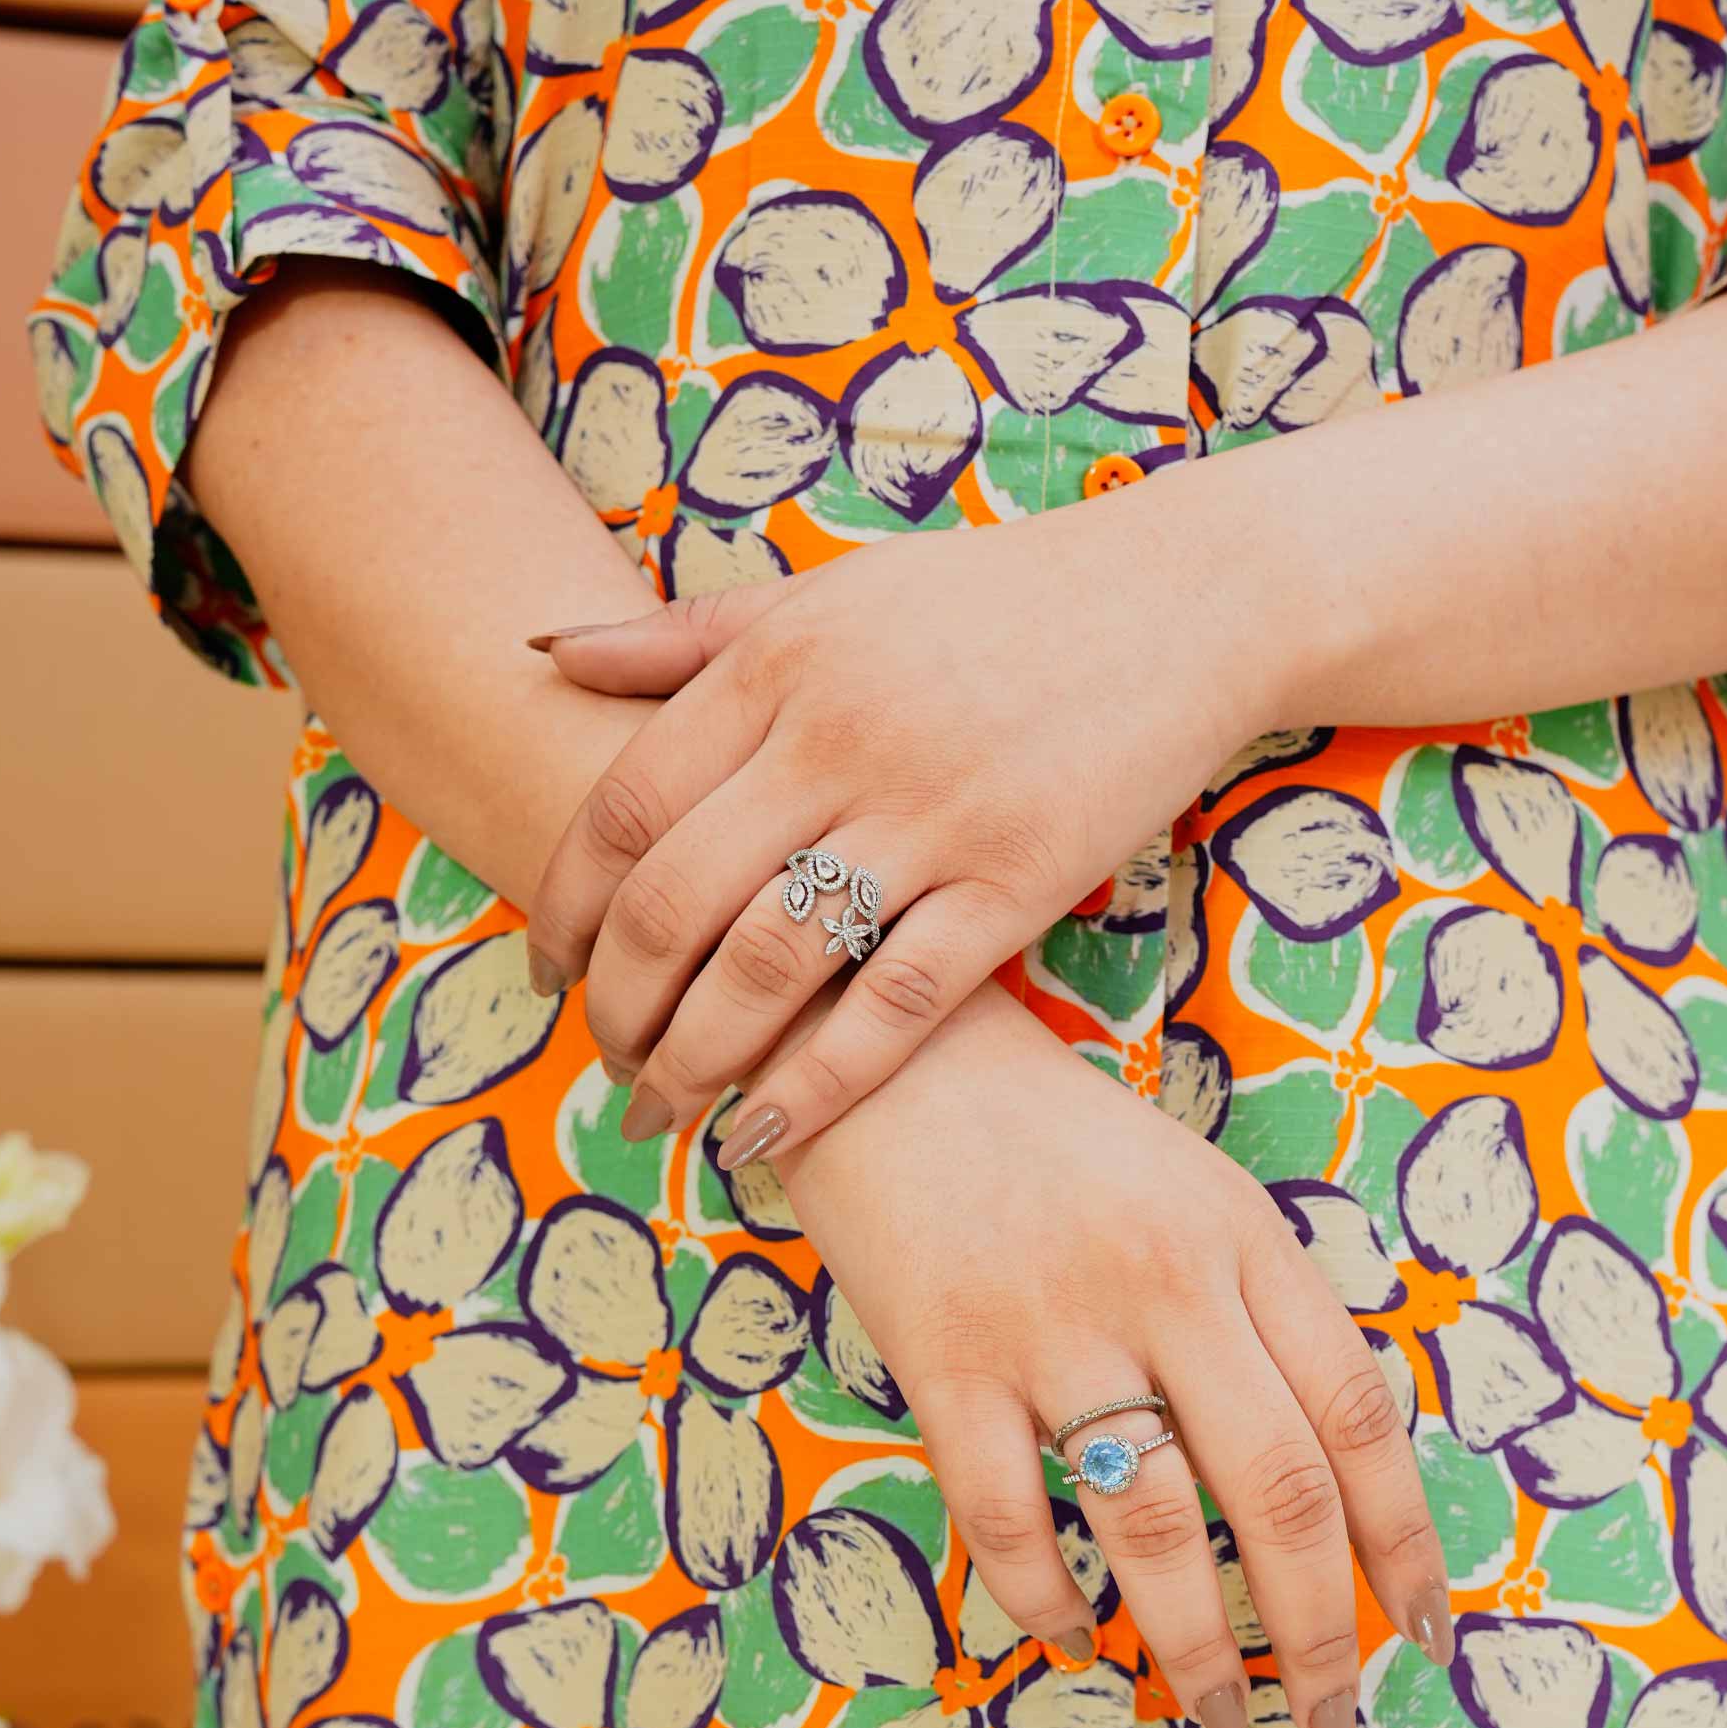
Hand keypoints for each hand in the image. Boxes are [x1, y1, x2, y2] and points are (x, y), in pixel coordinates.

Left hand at [522, 463, 1299, 1165]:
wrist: (1183, 601)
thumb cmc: (993, 601)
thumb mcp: (827, 594)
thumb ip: (683, 637)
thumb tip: (542, 655)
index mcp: (777, 664)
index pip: (623, 807)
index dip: (567, 907)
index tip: (551, 970)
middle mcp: (837, 738)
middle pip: (676, 900)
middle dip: (619, 1004)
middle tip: (605, 1059)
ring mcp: (928, 816)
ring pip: (768, 967)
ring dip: (695, 1058)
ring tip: (666, 1108)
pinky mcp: (1015, 884)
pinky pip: (892, 1009)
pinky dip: (816, 1085)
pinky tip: (763, 1133)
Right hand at [774, 982, 1454, 1727]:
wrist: (884, 1048)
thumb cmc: (1054, 1138)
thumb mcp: (1193, 1190)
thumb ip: (1261, 1309)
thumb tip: (1331, 1474)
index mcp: (1244, 1237)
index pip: (1357, 1410)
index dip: (1405, 1535)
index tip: (1426, 1629)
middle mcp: (1165, 1282)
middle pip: (1278, 1487)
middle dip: (1320, 1627)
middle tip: (1330, 1720)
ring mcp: (1052, 1323)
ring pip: (1153, 1523)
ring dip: (1197, 1644)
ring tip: (1225, 1715)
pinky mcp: (945, 1357)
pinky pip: (1007, 1515)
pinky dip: (1047, 1601)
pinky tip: (1076, 1644)